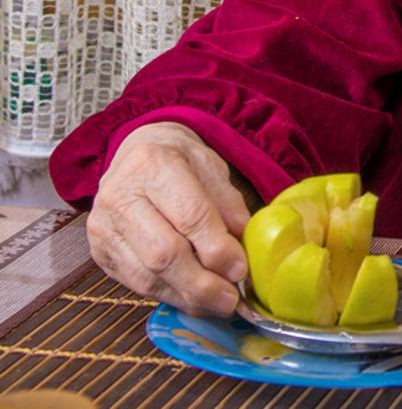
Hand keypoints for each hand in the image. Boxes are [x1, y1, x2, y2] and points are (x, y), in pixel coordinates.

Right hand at [88, 121, 250, 315]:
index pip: (189, 215)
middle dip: (201, 283)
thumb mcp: (212, 167)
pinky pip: (136, 285)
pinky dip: (170, 297)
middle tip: (232, 299)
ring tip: (219, 304)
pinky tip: (195, 301)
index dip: (216, 248)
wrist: (135, 157)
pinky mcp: (100, 254)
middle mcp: (120, 197)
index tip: (240, 270)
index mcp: (153, 165)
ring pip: (147, 276)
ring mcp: (104, 228)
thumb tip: (243, 246)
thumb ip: (228, 205)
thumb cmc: (180, 162)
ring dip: (187, 297)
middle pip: (163, 253)